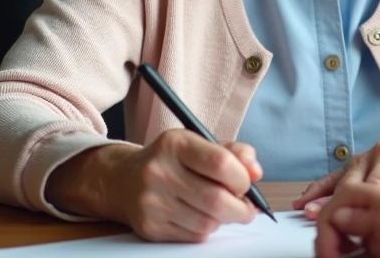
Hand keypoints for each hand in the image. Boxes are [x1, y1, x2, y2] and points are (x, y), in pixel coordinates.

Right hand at [47, 130, 261, 241]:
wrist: (123, 181)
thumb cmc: (171, 161)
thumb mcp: (199, 144)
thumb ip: (233, 153)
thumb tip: (256, 170)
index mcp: (175, 144)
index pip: (220, 163)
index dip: (242, 178)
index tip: (248, 183)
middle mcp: (159, 172)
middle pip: (216, 199)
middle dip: (241, 207)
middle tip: (248, 207)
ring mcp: (152, 202)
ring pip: (207, 222)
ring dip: (224, 219)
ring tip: (225, 210)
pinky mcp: (150, 227)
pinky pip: (194, 235)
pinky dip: (207, 228)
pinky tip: (203, 216)